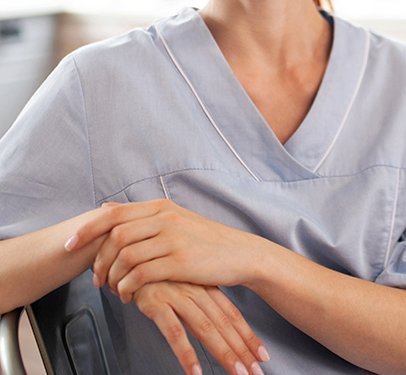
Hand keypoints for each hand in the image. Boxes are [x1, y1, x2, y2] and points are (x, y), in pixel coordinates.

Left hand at [64, 200, 264, 300]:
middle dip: (97, 259)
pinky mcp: (181, 261)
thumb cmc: (205, 240)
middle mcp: (164, 218)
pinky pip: (142, 273)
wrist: (240, 254)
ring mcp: (173, 238)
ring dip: (112, 276)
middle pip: (115, 235)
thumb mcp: (174, 220)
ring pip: (125, 255)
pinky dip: (128, 286)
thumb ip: (141, 216)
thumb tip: (106, 209)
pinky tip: (130, 295)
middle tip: (95, 280)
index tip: (69, 246)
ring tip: (114, 290)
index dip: (87, 230)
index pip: (114, 214)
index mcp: (160, 206)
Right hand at [133, 281, 268, 374]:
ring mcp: (176, 294)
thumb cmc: (153, 269)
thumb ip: (198, 300)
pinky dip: (186, 352)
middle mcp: (195, 289)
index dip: (247, 335)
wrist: (126, 249)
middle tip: (257, 372)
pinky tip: (195, 371)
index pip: (231, 314)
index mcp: (204, 285)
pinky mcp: (156, 301)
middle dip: (242, 350)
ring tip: (238, 373)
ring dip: (224, 353)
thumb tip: (215, 326)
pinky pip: (174, 331)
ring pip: (206, 328)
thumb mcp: (182, 280)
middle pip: (224, 323)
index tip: (262, 355)